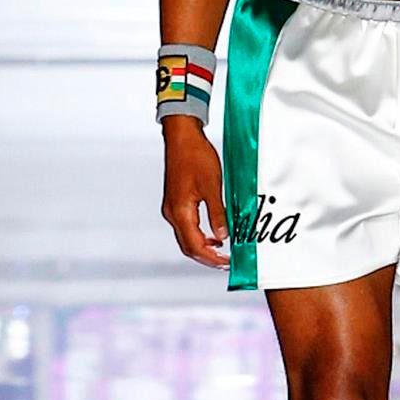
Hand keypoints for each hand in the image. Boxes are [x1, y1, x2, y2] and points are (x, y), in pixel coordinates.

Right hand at [161, 118, 229, 268]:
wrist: (182, 137)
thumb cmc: (195, 157)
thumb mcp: (212, 186)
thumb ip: (217, 213)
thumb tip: (223, 236)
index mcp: (180, 211)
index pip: (194, 245)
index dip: (211, 257)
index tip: (227, 262)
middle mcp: (172, 213)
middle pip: (187, 246)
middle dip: (207, 257)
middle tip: (226, 262)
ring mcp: (172, 208)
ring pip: (186, 237)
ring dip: (203, 247)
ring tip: (222, 251)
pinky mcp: (176, 202)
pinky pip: (186, 227)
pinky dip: (199, 235)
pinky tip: (213, 235)